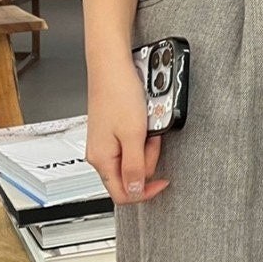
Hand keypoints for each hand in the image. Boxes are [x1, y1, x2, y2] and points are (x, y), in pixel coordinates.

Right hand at [85, 55, 169, 204]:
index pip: (123, 194)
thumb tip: (135, 191)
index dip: (145, 192)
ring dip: (146, 147)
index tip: (162, 182)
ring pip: (132, 159)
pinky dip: (142, 137)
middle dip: (148, 161)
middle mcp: (100, 154)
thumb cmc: (119, 94)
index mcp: (102, 160)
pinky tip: (144, 124)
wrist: (112, 68)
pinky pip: (131, 144)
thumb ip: (135, 166)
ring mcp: (105, 143)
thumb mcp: (134, 135)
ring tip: (148, 128)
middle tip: (152, 140)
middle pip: (130, 176)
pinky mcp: (112, 132)